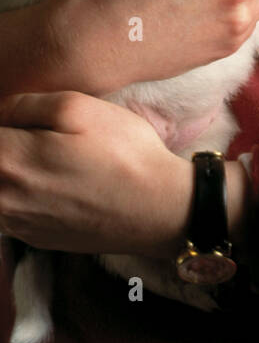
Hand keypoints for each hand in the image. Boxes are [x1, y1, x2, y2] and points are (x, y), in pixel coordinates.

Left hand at [0, 91, 194, 257]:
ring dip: (12, 171)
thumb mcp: (79, 107)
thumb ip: (26, 104)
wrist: (159, 210)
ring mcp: (17, 223)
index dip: (4, 121)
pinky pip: (10, 210)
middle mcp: (3, 197)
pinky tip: (54, 181)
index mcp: (9, 159)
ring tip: (50, 157)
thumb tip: (1, 111)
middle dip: (9, 144)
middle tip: (40, 135)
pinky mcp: (34, 238)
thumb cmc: (123, 153)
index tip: (23, 120)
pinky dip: (20, 193)